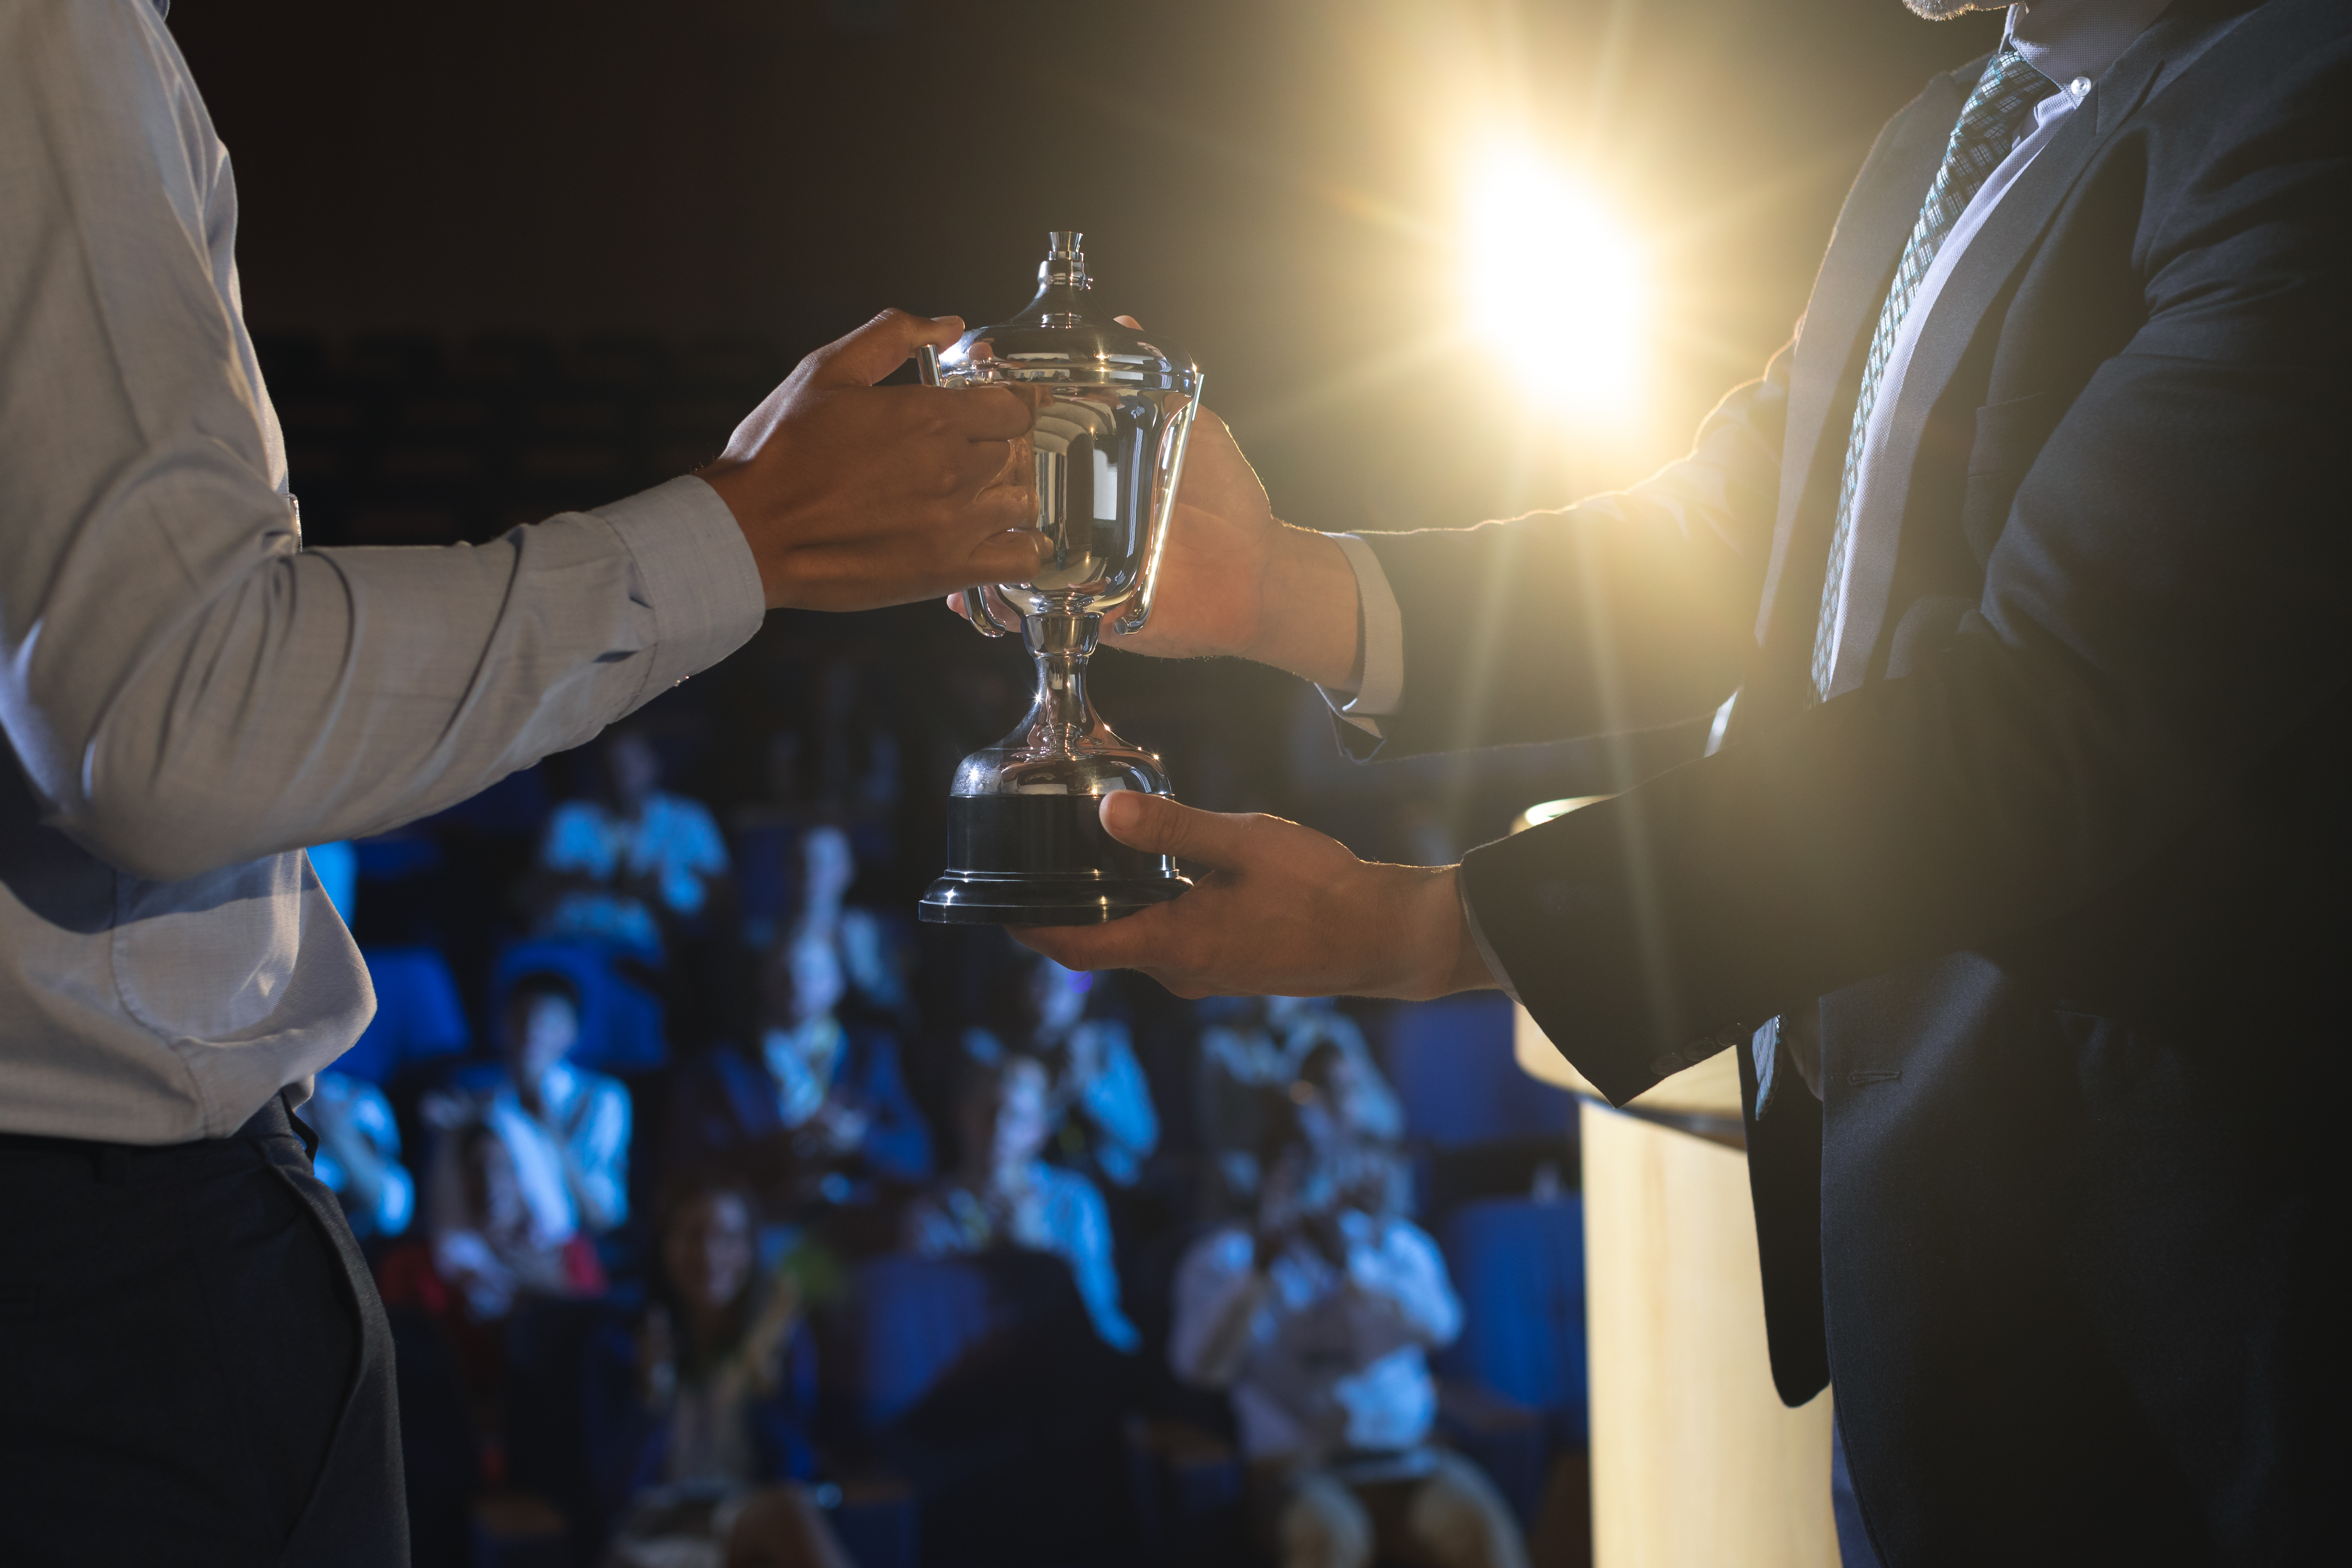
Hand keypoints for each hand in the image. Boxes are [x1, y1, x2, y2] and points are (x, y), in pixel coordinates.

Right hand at [700, 310, 1044, 610]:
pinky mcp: (948, 569)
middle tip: (955, 460)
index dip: (1002, 407)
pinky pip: (1022, 560)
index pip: (1012, 405)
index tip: (988, 415)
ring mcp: (956, 522)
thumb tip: (945, 324)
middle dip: (989, 451)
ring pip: (1022, 501)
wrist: (751, 531)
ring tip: (967, 502)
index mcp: (930, 415)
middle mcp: (953, 467)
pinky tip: (997, 543)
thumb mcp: (826, 371)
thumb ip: (891, 337)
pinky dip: (1020, 550)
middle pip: (1012, 452)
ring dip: (1002, 498)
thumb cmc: (779, 455)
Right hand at [945, 319, 1363, 687]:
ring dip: (969, 554)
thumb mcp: (1194, 429)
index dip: (995, 444)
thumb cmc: (1229, 502)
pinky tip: (970, 597)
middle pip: (1006, 508)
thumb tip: (1125, 322)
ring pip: (1006, 560)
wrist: (1259, 575)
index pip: (1030, 457)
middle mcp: (1077, 521)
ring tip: (943, 542)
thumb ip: (1160, 386)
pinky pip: (1031, 611)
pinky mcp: (1085, 608)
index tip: (968, 425)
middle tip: (949, 484)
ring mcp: (1076, 567)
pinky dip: (999, 606)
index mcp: (1092, 476)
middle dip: (969, 500)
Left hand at [1012, 793, 1496, 999]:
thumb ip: (1175, 828)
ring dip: (1104, 914)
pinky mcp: (1226, 965)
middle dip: (1059, 915)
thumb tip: (1109, 812)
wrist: (1384, 936)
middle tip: (1028, 869)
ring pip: (1133, 944)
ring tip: (1080, 865)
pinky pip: (1166, 942)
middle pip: (1097, 948)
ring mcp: (1205, 973)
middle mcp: (1181, 971)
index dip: (1026, 930)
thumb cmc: (1323, 891)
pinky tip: (1149, 878)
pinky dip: (1142, 915)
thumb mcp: (1244, 843)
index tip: (990, 907)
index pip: (1075, 949)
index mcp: (1175, 945)